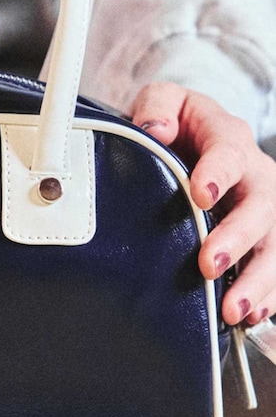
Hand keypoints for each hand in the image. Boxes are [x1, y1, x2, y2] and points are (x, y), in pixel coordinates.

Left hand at [131, 82, 275, 325]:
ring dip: (257, 279)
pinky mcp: (266, 235)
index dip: (217, 173)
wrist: (193, 137)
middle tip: (209, 264)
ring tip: (233, 309)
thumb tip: (153, 130)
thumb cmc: (175, 121)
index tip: (200, 194)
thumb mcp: (163, 100)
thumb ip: (156, 107)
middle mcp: (256, 173)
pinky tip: (251, 315)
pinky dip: (269, 294)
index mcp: (228, 136)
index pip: (228, 152)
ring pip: (275, 244)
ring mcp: (266, 208)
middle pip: (260, 206)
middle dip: (237, 238)